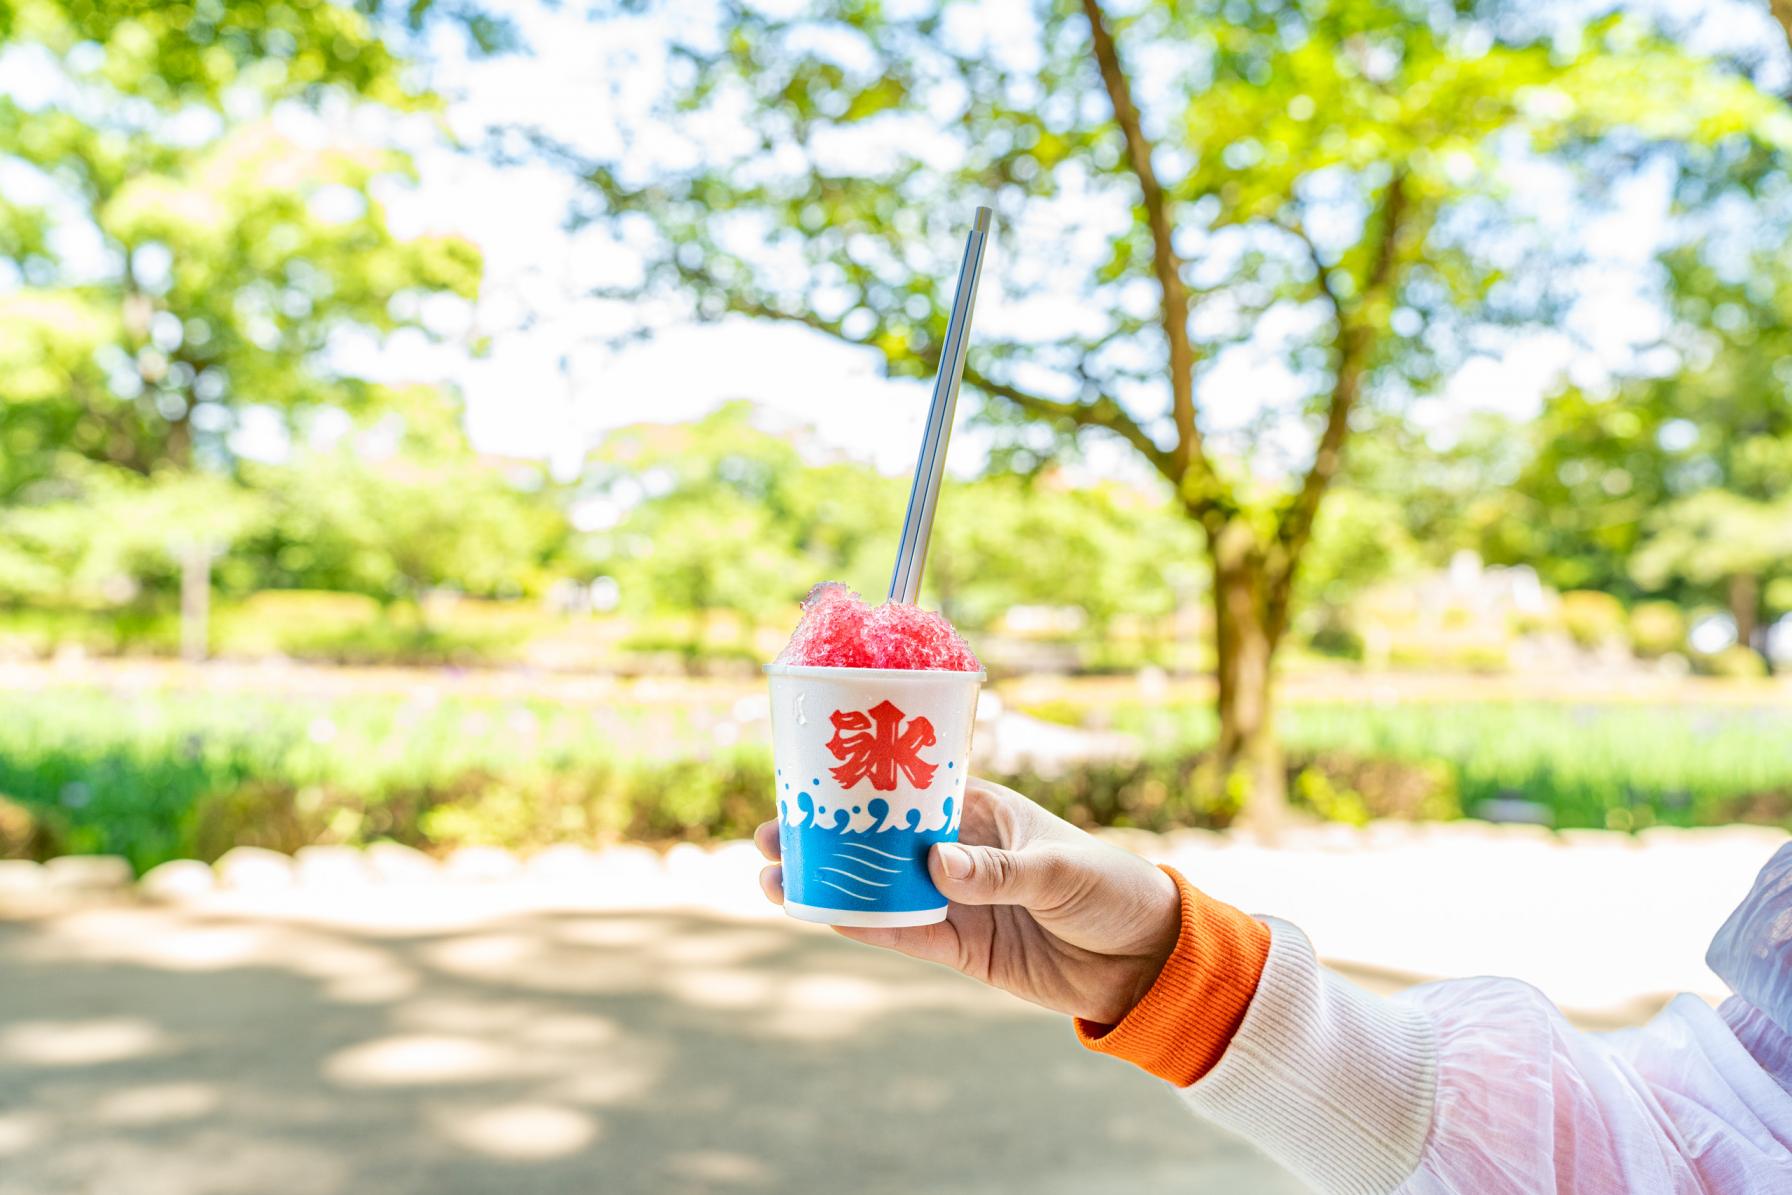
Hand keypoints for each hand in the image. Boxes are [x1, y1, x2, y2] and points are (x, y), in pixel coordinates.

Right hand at [755, 778, 1181, 1024]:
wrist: (1144, 961)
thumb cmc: (1110, 889)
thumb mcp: (1058, 870)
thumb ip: (997, 871)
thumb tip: (935, 864)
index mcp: (982, 811)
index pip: (910, 788)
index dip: (861, 784)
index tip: (810, 780)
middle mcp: (959, 850)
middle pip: (879, 838)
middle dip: (825, 834)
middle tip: (768, 833)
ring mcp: (955, 898)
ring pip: (877, 886)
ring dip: (827, 881)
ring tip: (769, 876)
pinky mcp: (960, 946)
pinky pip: (900, 932)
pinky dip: (860, 925)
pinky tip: (815, 914)